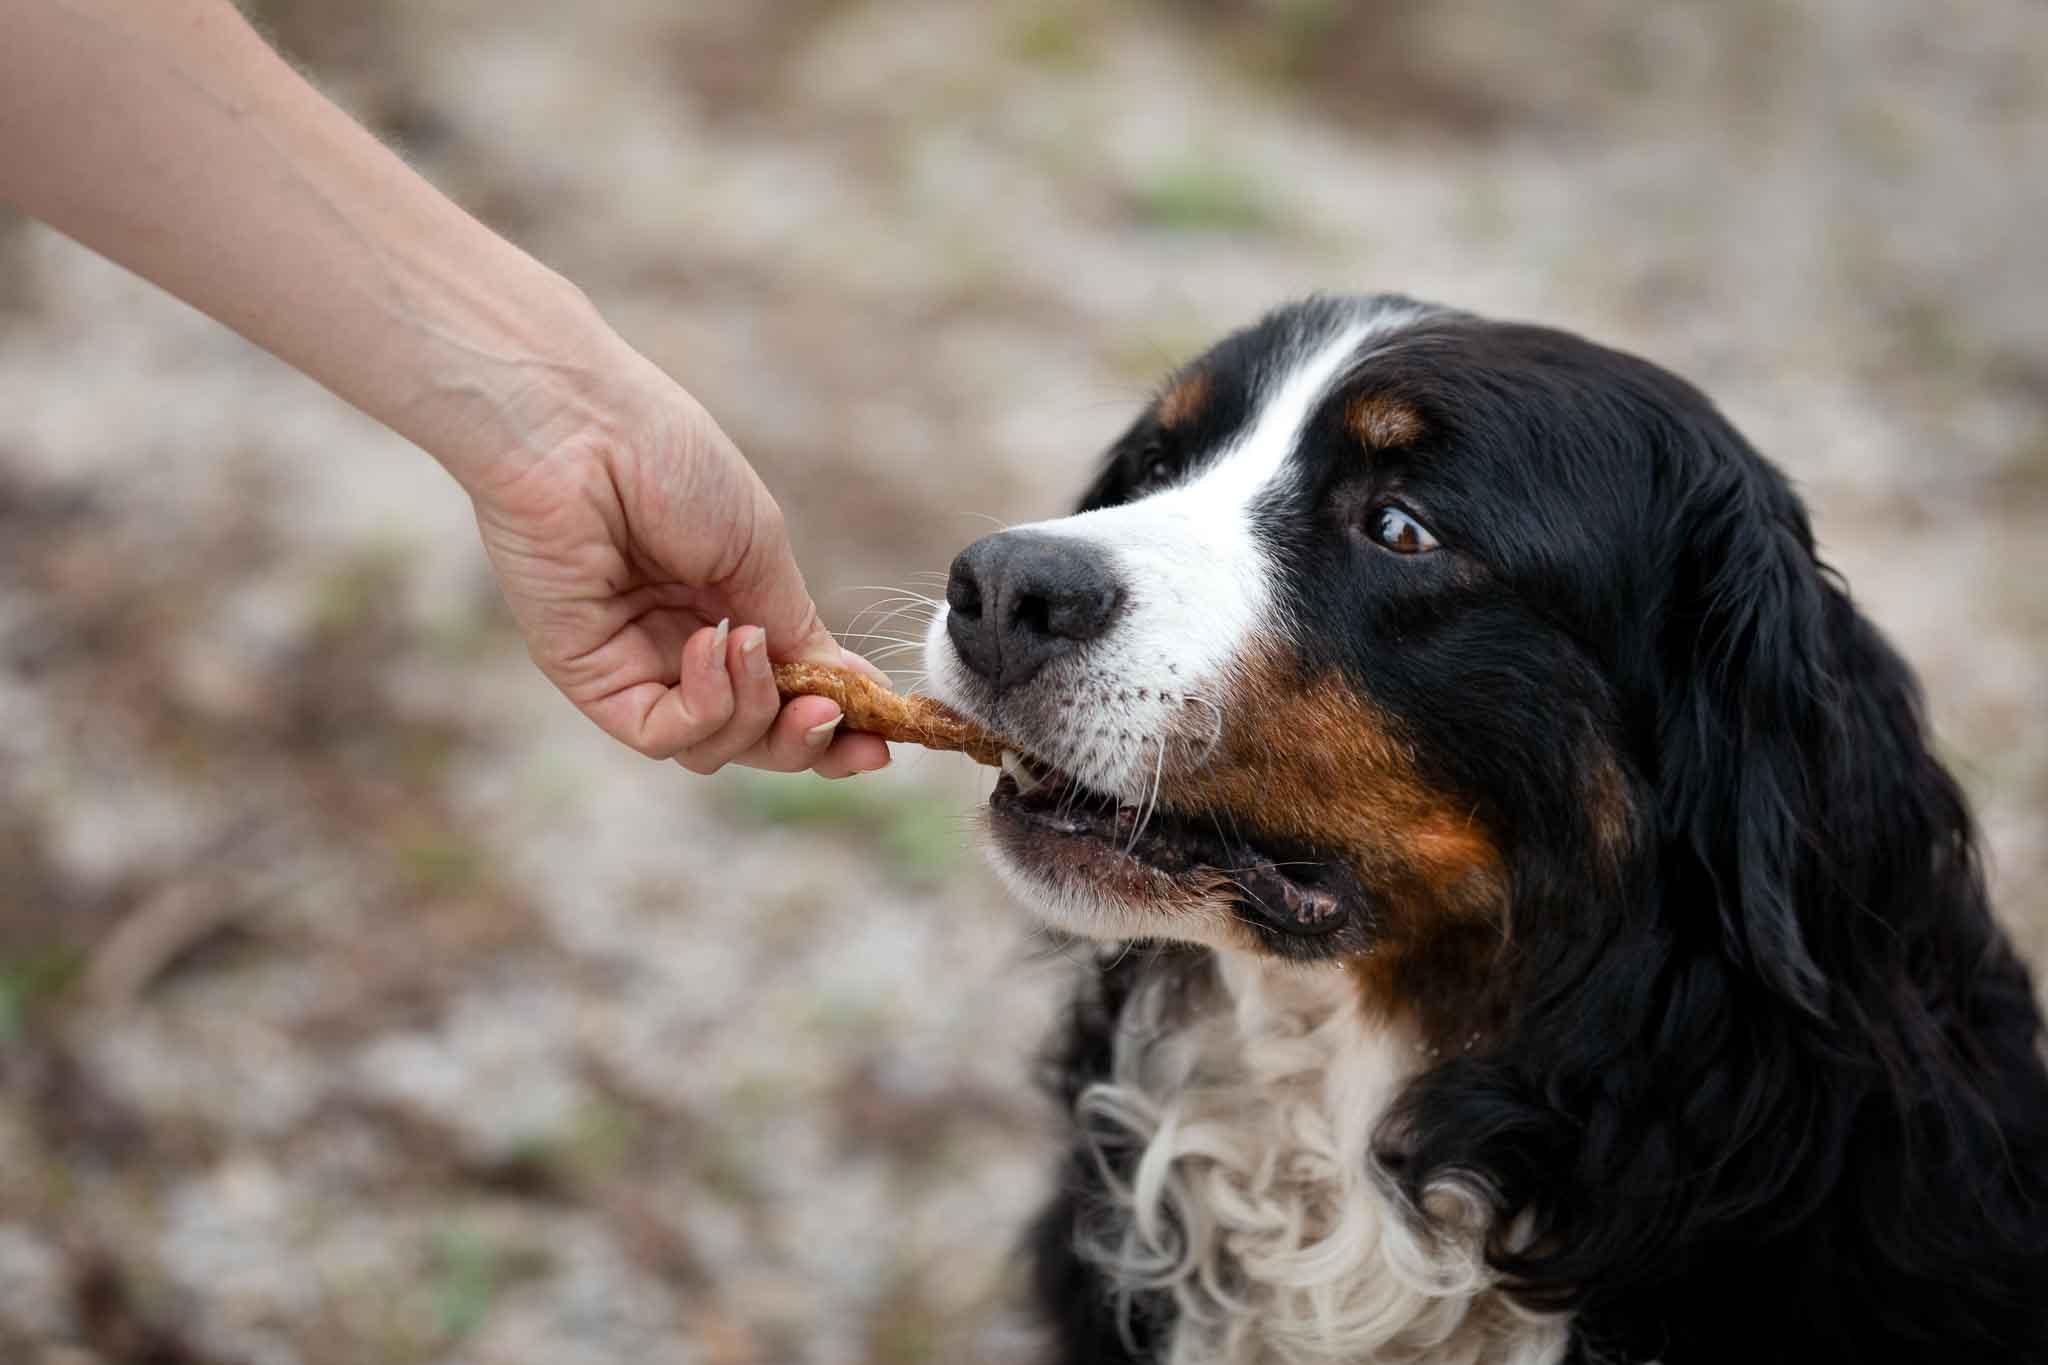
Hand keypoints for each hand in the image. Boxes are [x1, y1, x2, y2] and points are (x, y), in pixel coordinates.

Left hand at [468, 352, 890, 776]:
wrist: (580, 425)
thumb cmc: (669, 460)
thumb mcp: (760, 550)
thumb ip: (798, 630)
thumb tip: (847, 691)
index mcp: (727, 607)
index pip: (787, 692)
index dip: (836, 725)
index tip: (884, 737)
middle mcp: (682, 645)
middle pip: (754, 736)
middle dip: (803, 740)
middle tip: (831, 714)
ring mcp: (636, 663)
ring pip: (712, 746)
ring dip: (753, 709)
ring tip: (748, 640)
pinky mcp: (591, 677)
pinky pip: (662, 734)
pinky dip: (704, 706)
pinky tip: (712, 645)